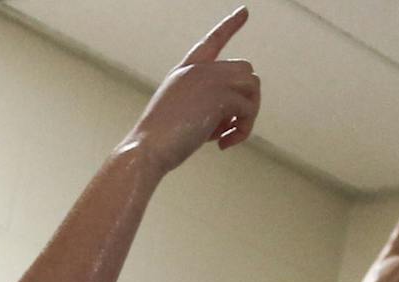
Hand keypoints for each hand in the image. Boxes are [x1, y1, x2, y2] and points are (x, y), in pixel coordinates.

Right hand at [120, 9, 259, 173]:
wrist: (146, 149)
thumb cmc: (156, 142)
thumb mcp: (177, 113)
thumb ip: (201, 103)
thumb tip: (231, 115)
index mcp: (184, 71)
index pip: (211, 42)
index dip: (229, 25)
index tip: (244, 11)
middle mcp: (199, 70)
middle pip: (245, 69)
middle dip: (246, 98)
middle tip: (230, 126)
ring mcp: (211, 80)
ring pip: (252, 86)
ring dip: (248, 115)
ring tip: (228, 135)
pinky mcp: (220, 97)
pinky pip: (248, 109)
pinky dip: (242, 130)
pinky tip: (222, 144)